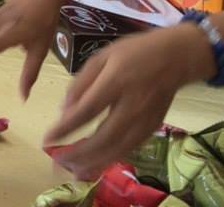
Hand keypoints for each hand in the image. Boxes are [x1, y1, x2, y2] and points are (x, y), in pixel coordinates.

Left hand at [43, 25, 212, 179]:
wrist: (175, 57)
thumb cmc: (134, 53)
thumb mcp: (102, 56)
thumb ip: (81, 82)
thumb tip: (64, 110)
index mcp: (116, 80)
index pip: (87, 110)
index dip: (66, 128)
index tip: (48, 138)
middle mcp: (132, 104)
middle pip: (103, 137)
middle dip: (78, 153)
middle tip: (57, 161)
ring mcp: (145, 119)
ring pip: (118, 149)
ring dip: (94, 163)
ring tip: (73, 170)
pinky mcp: (152, 128)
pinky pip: (129, 149)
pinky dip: (111, 160)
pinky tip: (96, 165)